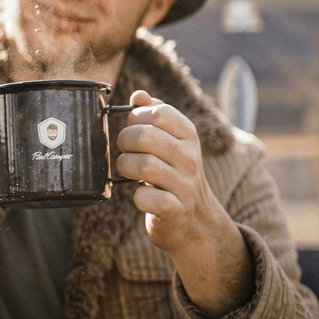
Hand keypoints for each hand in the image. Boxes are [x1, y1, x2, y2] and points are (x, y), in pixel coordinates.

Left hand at [115, 90, 253, 316]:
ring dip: (124, 168)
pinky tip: (139, 197)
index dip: (135, 118)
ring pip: (142, 165)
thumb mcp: (170, 143)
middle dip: (124, 142)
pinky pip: (145, 198)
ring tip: (127, 173)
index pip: (158, 112)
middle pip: (144, 136)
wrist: (194, 224)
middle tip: (125, 152)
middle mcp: (190, 158)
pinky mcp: (175, 210)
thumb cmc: (173, 175)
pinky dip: (136, 198)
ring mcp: (185, 185)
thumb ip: (153, 117)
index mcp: (188, 136)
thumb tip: (138, 95)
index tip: (133, 129)